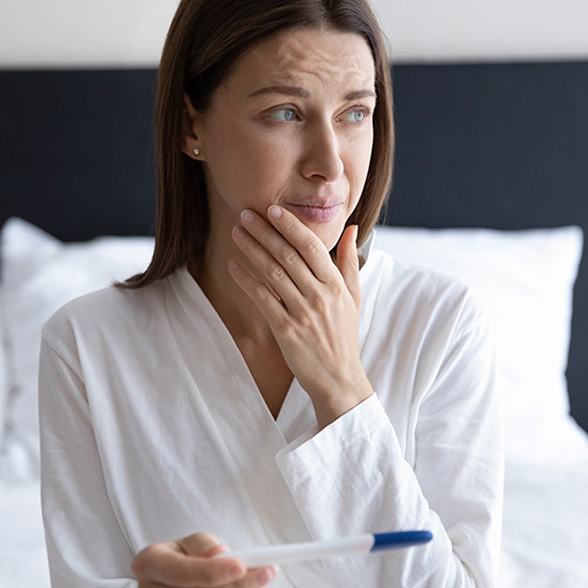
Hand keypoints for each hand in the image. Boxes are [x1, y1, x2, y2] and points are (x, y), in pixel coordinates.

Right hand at [132, 532, 276, 586]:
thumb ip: (205, 547)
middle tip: (264, 574)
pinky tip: (247, 587)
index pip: (180, 571)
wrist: (171, 578)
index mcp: (149, 562)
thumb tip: (220, 555)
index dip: (211, 572)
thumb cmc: (186, 558)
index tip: (240, 567)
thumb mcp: (193, 544)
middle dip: (234, 585)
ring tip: (257, 578)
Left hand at [227, 206, 372, 426]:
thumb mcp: (353, 297)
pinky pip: (263, 299)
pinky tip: (233, 266)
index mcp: (336, 285)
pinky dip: (247, 280)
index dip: (290, 226)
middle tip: (246, 213)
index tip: (273, 210)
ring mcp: (302, 313)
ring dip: (252, 250)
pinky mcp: (286, 330)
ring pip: (272, 272)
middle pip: (288, 255)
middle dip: (265, 231)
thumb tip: (350, 229)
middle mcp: (320, 296)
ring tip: (237, 232)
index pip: (312, 246)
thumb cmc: (344, 336)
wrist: (339, 378)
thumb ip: (349, 262)